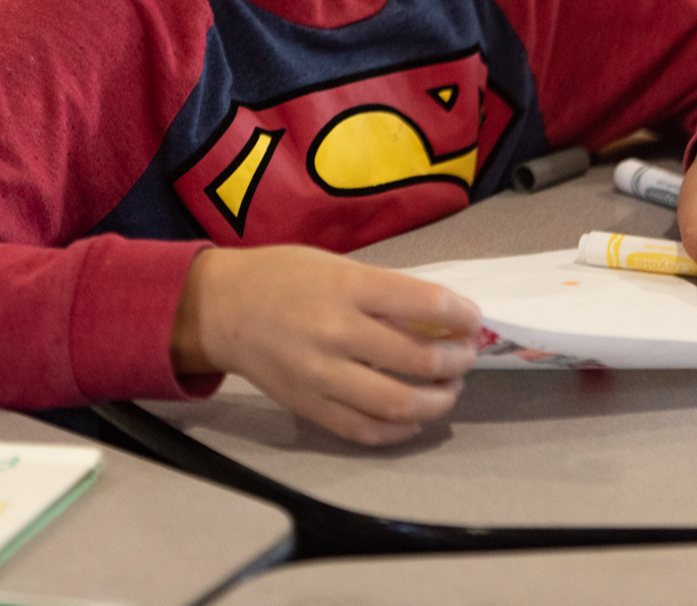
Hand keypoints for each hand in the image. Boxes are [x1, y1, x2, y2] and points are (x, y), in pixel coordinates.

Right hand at [172, 246, 480, 445]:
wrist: (222, 309)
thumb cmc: (285, 278)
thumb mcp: (338, 267)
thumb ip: (384, 292)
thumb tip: (441, 317)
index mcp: (347, 286)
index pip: (424, 303)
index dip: (462, 315)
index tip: (473, 320)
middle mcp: (336, 331)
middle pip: (419, 359)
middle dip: (457, 361)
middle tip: (465, 357)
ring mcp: (321, 375)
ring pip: (398, 404)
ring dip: (437, 401)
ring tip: (447, 389)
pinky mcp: (308, 407)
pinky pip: (364, 430)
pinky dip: (398, 430)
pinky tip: (412, 419)